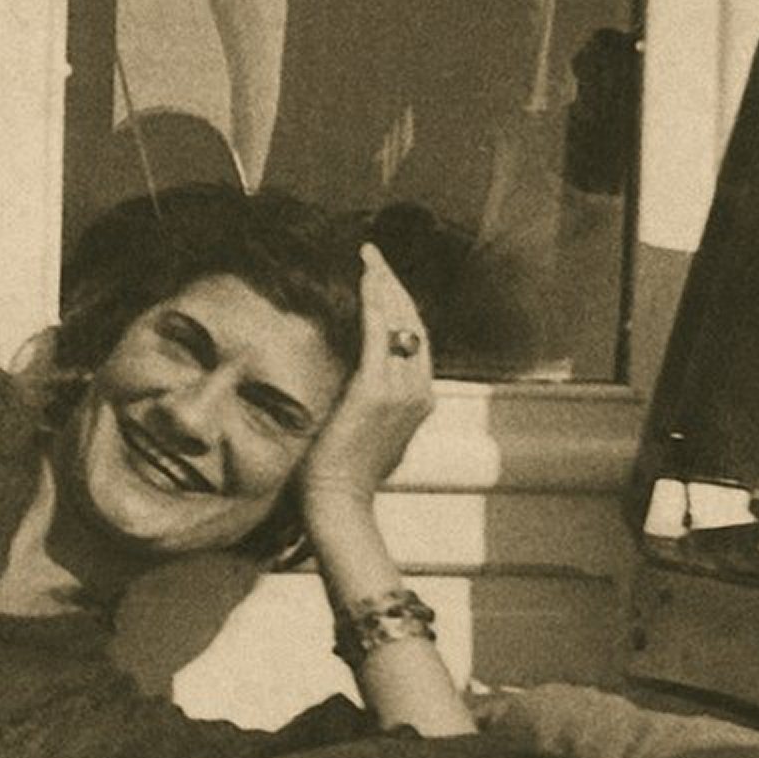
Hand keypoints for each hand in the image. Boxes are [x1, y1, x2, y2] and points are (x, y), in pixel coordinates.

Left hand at [299, 242, 437, 508]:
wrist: (339, 503)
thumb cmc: (344, 475)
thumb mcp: (370, 434)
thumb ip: (374, 405)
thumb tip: (357, 383)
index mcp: (420, 400)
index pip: (416, 338)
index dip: (401, 303)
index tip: (382, 277)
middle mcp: (420, 392)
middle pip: (414, 322)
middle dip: (394, 284)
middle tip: (374, 254)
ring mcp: (403, 392)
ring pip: (401, 322)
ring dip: (384, 284)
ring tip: (369, 257)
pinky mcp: (377, 391)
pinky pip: (380, 335)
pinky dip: (375, 303)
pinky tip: (366, 280)